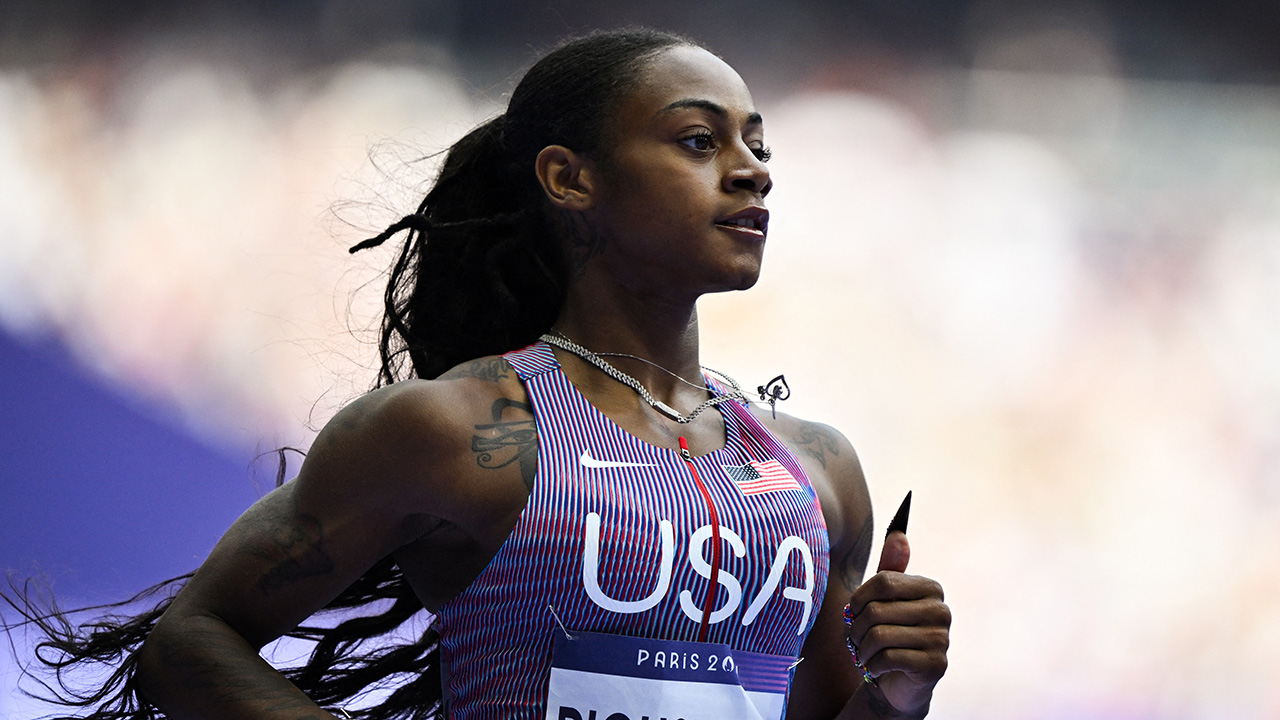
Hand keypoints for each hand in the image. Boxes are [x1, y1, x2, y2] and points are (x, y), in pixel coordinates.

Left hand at [845, 531, 949, 716]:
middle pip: (877, 611)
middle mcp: (941, 611)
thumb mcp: (884, 601)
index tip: (854, 612)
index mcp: (930, 588)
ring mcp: (942, 638)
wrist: (897, 682)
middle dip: (856, 629)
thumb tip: (898, 534)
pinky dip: (873, 666)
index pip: (882, 581)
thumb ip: (889, 569)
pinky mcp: (936, 665)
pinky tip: (876, 668)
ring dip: (862, 649)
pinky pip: (888, 658)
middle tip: (856, 640)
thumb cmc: (887, 635)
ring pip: (879, 636)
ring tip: (864, 654)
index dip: (858, 599)